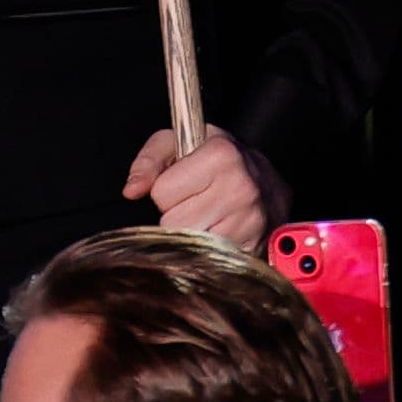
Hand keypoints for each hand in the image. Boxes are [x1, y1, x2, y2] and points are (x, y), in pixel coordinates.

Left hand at [123, 124, 287, 247]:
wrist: (269, 185)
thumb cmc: (219, 160)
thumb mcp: (180, 143)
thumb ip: (149, 160)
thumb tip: (132, 190)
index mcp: (221, 155)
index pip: (162, 193)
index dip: (167, 190)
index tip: (186, 183)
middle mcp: (240, 188)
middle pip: (173, 223)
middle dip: (178, 214)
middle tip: (198, 200)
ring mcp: (250, 221)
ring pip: (190, 244)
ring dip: (193, 232)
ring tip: (210, 214)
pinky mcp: (254, 247)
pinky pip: (209, 258)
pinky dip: (209, 249)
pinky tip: (220, 230)